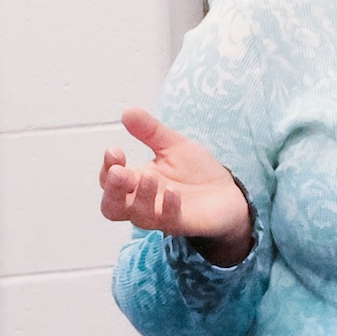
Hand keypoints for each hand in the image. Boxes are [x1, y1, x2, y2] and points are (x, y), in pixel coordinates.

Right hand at [100, 109, 253, 263]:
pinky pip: (168, 221)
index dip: (107, 167)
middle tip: (119, 172)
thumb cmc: (198, 173)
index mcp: (137, 182)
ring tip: (152, 175)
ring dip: (142, 195)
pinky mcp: (182, 223)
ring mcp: (162, 215)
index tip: (115, 151)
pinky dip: (168, 206)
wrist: (229, 194)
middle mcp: (144, 201)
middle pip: (112, 207)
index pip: (109, 181)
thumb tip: (127, 112)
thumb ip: (149, 130)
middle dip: (112, 189)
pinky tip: (173, 192)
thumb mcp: (172, 145)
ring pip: (138, 216)